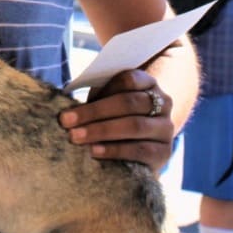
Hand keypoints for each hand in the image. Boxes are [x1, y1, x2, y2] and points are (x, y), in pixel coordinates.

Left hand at [59, 69, 176, 170]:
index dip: (101, 89)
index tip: (72, 104)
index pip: (129, 79)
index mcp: (148, 83)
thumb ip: (97, 99)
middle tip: (66, 122)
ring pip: (134, 125)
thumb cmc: (116, 118)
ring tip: (76, 137)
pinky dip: (115, 150)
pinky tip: (95, 151)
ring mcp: (166, 128)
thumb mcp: (108, 102)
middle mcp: (163, 103)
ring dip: (101, 131)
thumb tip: (69, 110)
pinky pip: (140, 150)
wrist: (141, 150)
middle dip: (95, 112)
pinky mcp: (164, 153)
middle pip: (129, 102)